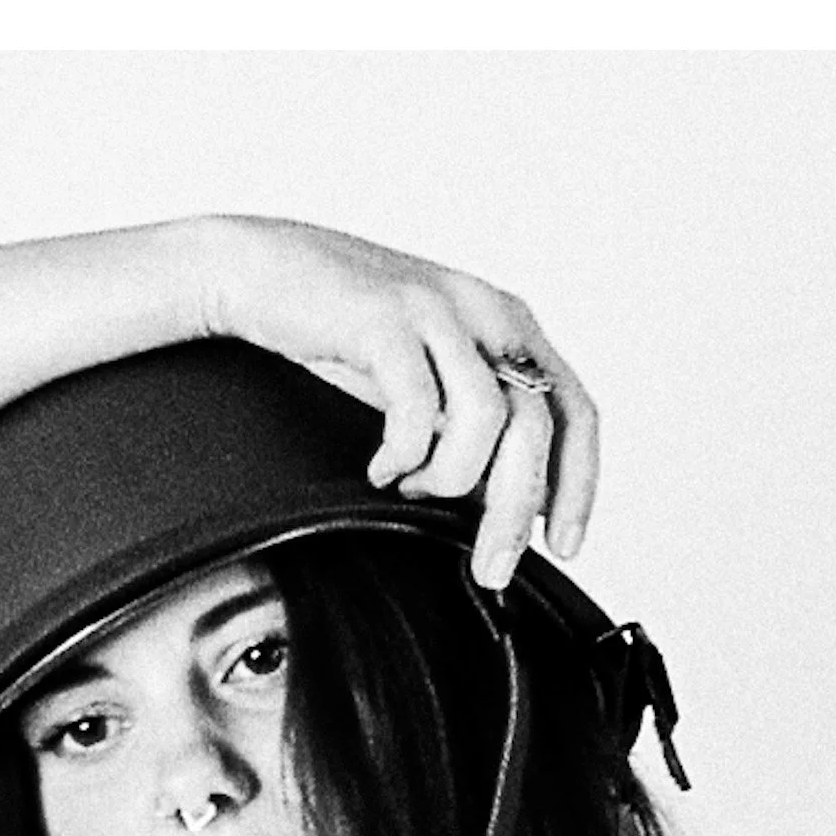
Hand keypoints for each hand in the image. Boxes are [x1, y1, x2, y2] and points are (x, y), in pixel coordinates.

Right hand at [189, 215, 599, 589]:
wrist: (257, 269)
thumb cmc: (342, 331)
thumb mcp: (428, 380)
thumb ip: (472, 430)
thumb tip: (504, 511)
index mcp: (507, 325)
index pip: (574, 411)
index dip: (577, 484)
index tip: (564, 543)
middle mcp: (483, 311)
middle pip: (536, 427)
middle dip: (514, 512)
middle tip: (489, 567)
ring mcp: (436, 310)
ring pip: (487, 419)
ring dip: (452, 480)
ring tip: (414, 491)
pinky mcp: (384, 317)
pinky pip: (417, 407)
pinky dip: (403, 454)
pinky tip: (382, 468)